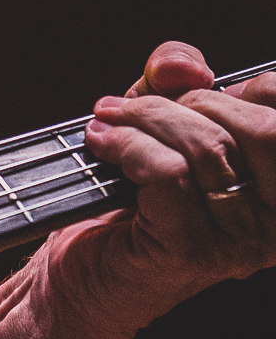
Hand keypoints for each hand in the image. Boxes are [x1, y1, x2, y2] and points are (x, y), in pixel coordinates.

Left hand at [42, 42, 275, 338]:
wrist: (80, 271)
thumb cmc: (125, 196)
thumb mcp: (156, 123)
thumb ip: (174, 85)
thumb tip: (187, 67)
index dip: (244, 89)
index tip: (192, 96)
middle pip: (262, 129)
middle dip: (190, 104)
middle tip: (139, 110)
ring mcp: (240, 242)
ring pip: (208, 147)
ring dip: (143, 119)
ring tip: (108, 122)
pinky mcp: (191, 251)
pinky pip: (168, 173)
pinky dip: (127, 145)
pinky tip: (102, 145)